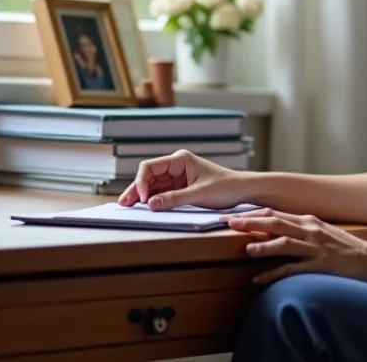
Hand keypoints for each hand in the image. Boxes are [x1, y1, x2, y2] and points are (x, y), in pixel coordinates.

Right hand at [117, 149, 248, 210]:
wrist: (243, 190)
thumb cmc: (225, 187)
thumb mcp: (198, 195)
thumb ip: (174, 199)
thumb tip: (150, 205)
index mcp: (180, 160)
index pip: (150, 167)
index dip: (142, 182)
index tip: (143, 199)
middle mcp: (177, 166)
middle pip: (149, 176)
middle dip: (137, 189)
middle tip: (124, 204)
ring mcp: (178, 177)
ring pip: (153, 185)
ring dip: (142, 195)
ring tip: (128, 206)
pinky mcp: (181, 188)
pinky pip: (162, 192)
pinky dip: (153, 200)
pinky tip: (144, 207)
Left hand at [222, 208, 366, 285]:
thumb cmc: (348, 249)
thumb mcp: (324, 233)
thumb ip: (303, 230)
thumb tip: (280, 230)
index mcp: (310, 221)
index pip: (277, 213)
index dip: (254, 213)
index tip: (235, 214)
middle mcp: (311, 230)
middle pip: (276, 223)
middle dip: (252, 222)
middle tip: (230, 222)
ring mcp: (316, 248)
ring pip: (284, 243)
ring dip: (263, 246)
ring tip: (246, 249)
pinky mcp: (321, 265)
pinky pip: (293, 269)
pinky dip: (274, 274)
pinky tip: (259, 280)